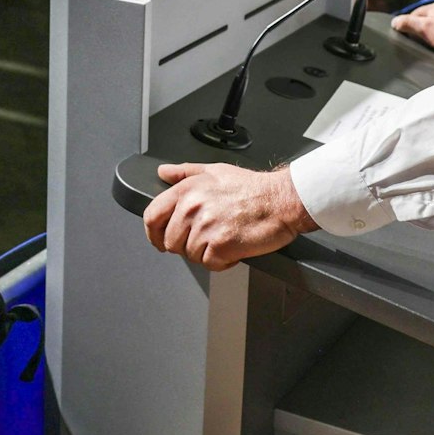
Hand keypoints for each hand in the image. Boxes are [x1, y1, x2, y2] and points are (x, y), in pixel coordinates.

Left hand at [142, 163, 317, 271]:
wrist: (281, 200)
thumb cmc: (252, 188)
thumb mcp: (214, 170)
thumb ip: (185, 172)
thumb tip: (164, 172)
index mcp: (186, 190)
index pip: (152, 217)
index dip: (153, 233)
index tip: (159, 240)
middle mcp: (192, 208)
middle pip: (171, 242)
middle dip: (187, 245)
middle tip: (207, 239)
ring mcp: (205, 227)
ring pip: (191, 255)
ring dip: (207, 253)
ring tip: (224, 239)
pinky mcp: (220, 245)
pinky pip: (210, 264)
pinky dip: (222, 261)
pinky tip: (233, 248)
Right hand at [389, 4, 433, 58]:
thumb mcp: (426, 28)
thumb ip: (409, 24)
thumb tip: (394, 21)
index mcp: (432, 8)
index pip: (411, 15)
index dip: (406, 26)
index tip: (404, 38)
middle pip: (424, 22)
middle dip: (420, 33)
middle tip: (418, 45)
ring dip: (432, 37)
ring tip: (432, 48)